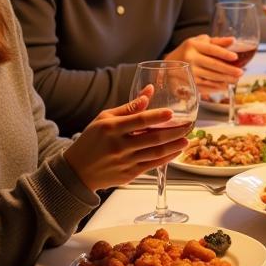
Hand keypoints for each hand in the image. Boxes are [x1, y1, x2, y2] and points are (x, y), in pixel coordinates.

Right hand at [65, 88, 190, 191]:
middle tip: (189, 125)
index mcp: (112, 128)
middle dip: (174, 132)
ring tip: (187, 138)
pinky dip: (166, 158)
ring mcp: (125, 162)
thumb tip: (149, 91)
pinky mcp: (129, 174)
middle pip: (153, 138)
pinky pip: (152, 165)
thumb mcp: (104, 118)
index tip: (172, 113)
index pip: (139, 121)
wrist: (77, 171)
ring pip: (156, 153)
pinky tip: (175, 151)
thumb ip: (129, 106)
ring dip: (174, 146)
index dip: (157, 116)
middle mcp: (119, 146)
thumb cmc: (92, 140)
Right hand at [166, 34, 241, 93]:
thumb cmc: (189, 50)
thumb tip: (233, 40)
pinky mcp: (188, 83)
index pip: (211, 50)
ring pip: (210, 77)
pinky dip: (216, 87)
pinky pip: (205, 86)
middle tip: (241, 72)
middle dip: (228, 70)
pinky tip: (225, 86)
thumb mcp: (200, 42)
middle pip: (213, 65)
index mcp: (193, 45)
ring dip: (225, 80)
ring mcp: (188, 72)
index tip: (235, 57)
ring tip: (236, 80)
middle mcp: (190, 58)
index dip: (224, 54)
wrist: (169, 64)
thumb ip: (217, 42)